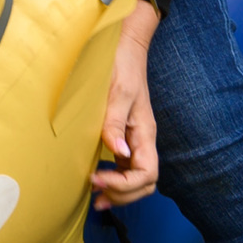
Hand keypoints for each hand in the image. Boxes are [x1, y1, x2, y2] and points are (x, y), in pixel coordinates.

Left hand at [91, 0, 162, 209]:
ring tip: (96, 197)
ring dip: (119, 192)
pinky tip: (98, 180)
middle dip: (123, 195)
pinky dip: (115, 179)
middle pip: (145, 183)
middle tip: (96, 196)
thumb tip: (117, 150)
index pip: (147, 174)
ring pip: (137, 178)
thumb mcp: (117, 91)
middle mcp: (142, 139)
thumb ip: (114, 122)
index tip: (97, 179)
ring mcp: (134, 138)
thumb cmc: (121, 64)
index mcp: (145, 132)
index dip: (124, 184)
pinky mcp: (124, 134)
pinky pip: (125, 166)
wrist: (124, 45)